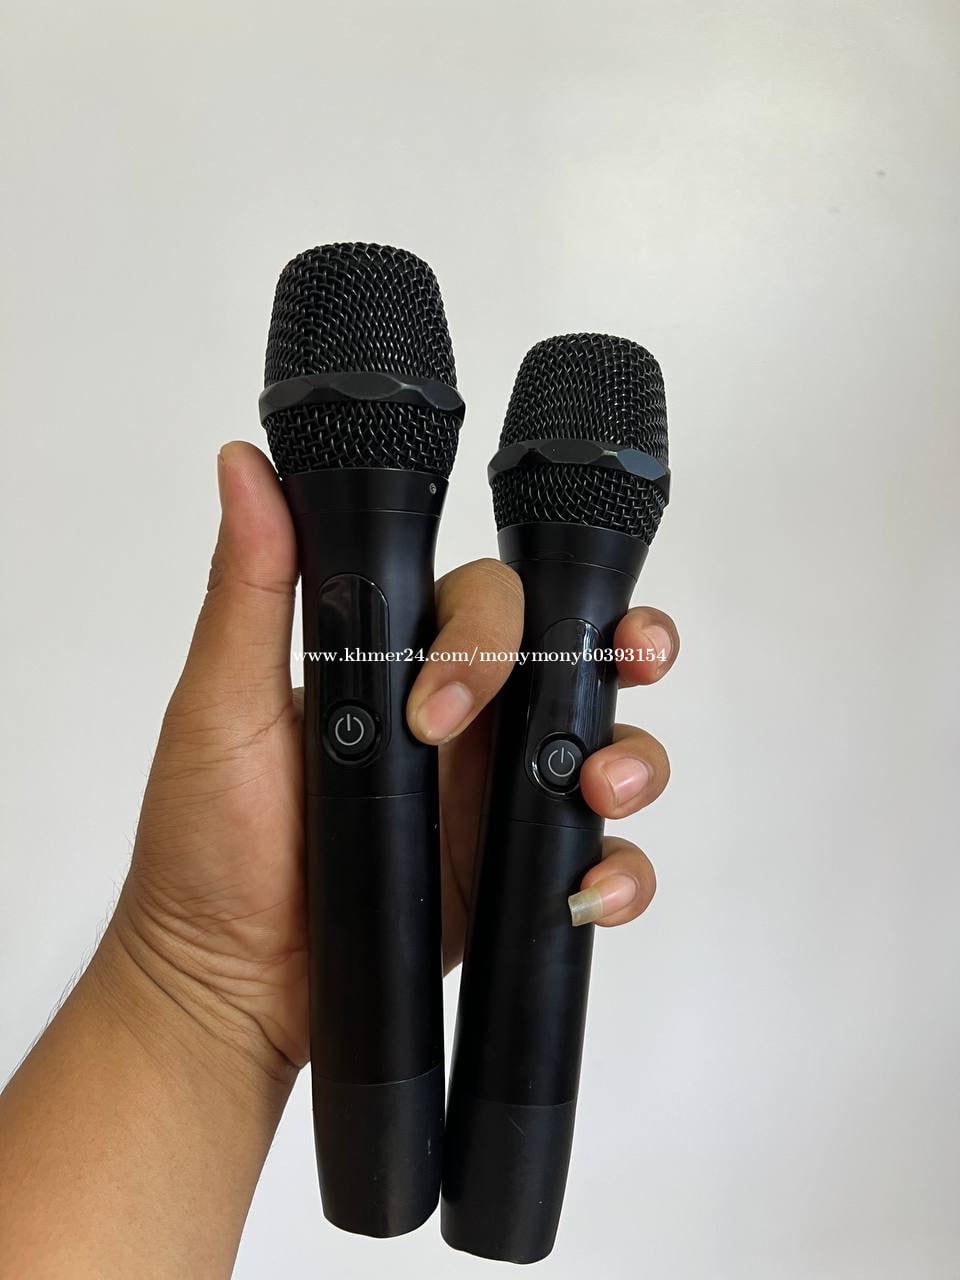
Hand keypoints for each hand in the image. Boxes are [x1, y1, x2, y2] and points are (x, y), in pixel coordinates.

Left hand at [110, 441, 678, 1078]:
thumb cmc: (208, 843)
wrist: (226, 979)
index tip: (447, 701)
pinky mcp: (513, 870)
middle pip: (574, 653)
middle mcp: (463, 719)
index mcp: (400, 665)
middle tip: (628, 667)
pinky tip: (589, 887)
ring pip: (607, 742)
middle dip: (620, 647)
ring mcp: (494, 794)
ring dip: (633, 755)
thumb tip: (244, 465)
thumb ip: (252, 587)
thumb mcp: (222, 705)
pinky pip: (596, 855)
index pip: (487, 604)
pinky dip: (620, 869)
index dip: (503, 624)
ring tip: (602, 791)